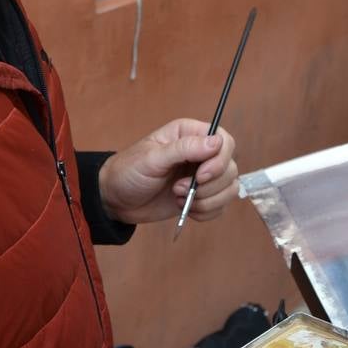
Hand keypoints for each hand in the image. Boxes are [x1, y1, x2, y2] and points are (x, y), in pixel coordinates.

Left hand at [98, 119, 239, 224]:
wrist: (116, 199)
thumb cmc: (129, 171)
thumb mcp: (152, 158)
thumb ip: (185, 148)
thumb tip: (216, 141)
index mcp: (190, 134)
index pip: (224, 141)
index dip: (220, 160)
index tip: (200, 176)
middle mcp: (201, 153)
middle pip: (231, 168)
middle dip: (208, 186)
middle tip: (178, 189)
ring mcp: (203, 177)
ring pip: (230, 189)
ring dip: (207, 201)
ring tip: (178, 198)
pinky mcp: (202, 197)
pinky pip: (220, 207)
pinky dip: (206, 212)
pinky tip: (184, 209)